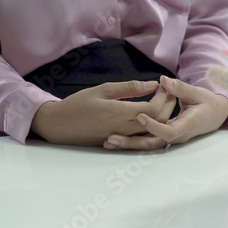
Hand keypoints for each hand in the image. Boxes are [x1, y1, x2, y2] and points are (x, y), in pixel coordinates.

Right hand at [30, 80, 175, 145]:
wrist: (59, 125)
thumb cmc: (78, 104)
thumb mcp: (103, 90)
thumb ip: (129, 88)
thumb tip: (153, 84)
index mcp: (118, 112)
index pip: (153, 109)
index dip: (163, 97)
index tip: (163, 85)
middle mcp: (122, 128)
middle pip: (157, 122)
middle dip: (167, 107)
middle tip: (168, 92)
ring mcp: (121, 138)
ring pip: (151, 132)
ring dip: (161, 118)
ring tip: (161, 102)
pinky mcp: (118, 143)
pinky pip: (141, 137)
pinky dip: (150, 126)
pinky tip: (150, 115)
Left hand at [105, 75, 227, 150]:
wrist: (215, 115)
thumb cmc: (207, 102)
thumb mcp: (196, 92)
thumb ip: (179, 87)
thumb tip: (163, 80)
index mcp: (186, 126)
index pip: (168, 131)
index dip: (153, 126)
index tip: (139, 116)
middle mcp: (177, 136)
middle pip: (153, 144)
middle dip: (132, 142)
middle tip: (111, 137)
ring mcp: (170, 139)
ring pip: (148, 145)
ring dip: (128, 144)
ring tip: (108, 141)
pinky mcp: (164, 137)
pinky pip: (148, 140)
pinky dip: (132, 140)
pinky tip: (116, 139)